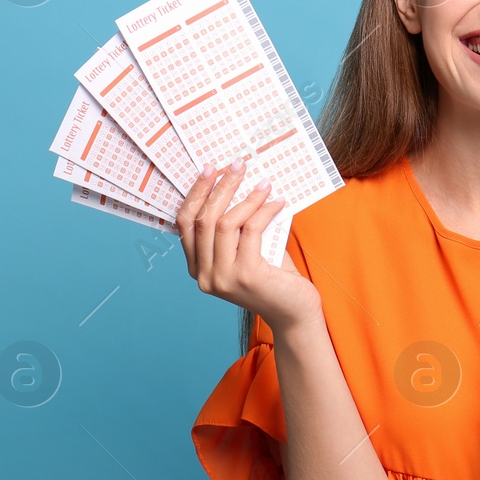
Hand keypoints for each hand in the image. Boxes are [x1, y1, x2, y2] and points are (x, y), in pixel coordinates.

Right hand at [177, 158, 321, 332]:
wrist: (294, 313)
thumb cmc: (273, 278)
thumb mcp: (245, 250)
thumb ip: (235, 226)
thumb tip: (236, 182)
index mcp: (197, 268)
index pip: (184, 223)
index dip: (196, 193)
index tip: (210, 170)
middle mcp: (204, 276)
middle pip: (203, 219)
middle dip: (219, 187)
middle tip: (237, 166)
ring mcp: (222, 278)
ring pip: (224, 223)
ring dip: (245, 197)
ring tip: (263, 183)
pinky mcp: (246, 275)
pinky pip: (251, 230)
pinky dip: (264, 211)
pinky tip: (277, 202)